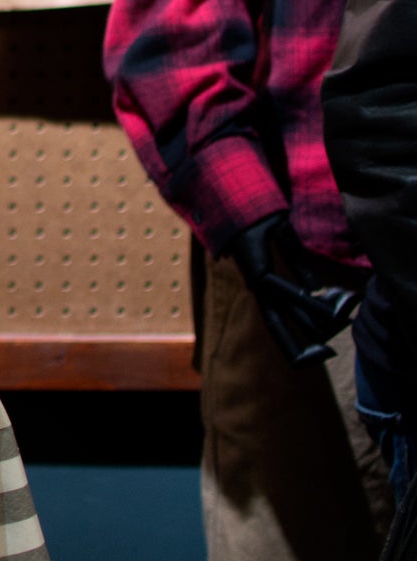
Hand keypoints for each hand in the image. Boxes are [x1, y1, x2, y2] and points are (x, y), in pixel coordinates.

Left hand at [229, 212, 363, 364]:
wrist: (239, 201)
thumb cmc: (258, 222)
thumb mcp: (284, 245)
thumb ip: (299, 266)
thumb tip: (315, 288)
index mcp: (262, 285)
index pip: (275, 319)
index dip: (288, 338)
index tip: (304, 356)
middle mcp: (259, 284)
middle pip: (276, 321)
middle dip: (294, 342)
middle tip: (314, 359)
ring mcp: (258, 275)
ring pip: (279, 308)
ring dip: (303, 321)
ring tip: (321, 340)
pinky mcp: (260, 264)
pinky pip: (283, 283)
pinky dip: (301, 293)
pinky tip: (316, 301)